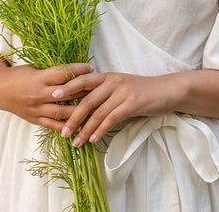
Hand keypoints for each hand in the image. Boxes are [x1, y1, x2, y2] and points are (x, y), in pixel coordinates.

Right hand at [0, 62, 94, 131]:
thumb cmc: (18, 75)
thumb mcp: (34, 69)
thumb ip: (51, 72)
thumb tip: (73, 71)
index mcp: (39, 78)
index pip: (63, 73)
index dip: (78, 70)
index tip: (91, 69)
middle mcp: (39, 94)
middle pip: (67, 93)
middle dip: (84, 91)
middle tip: (99, 90)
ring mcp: (37, 108)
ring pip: (62, 111)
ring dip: (80, 112)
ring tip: (96, 110)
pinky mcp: (35, 119)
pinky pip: (53, 125)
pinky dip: (67, 127)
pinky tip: (80, 128)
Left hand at [51, 72, 180, 146]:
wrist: (166, 90)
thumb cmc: (140, 91)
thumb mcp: (119, 87)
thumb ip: (103, 93)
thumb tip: (81, 105)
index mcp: (107, 76)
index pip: (82, 80)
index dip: (67, 87)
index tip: (52, 96)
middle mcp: (112, 81)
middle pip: (86, 99)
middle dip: (72, 117)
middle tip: (62, 131)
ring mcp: (122, 91)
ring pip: (98, 112)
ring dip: (85, 129)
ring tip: (75, 142)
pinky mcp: (132, 103)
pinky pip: (112, 118)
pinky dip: (100, 130)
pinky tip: (93, 139)